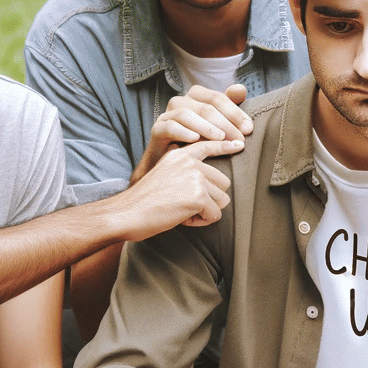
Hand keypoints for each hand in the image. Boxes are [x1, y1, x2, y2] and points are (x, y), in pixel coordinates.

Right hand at [116, 139, 231, 239]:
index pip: (208, 145)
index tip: (238, 144)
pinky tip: (183, 219)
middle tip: (185, 205)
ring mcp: (195, 178)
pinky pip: (215, 214)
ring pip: (222, 200)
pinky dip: (202, 222)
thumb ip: (184, 170)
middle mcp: (190, 162)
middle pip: (223, 182)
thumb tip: (206, 177)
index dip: (225, 146)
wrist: (128, 213)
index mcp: (180, 154)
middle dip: (210, 198)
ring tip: (182, 212)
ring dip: (206, 211)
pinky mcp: (198, 196)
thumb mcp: (164, 173)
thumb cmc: (144, 200)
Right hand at [132, 84, 251, 181]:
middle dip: (226, 123)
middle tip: (239, 139)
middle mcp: (182, 101)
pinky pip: (170, 127)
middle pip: (206, 107)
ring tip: (220, 138)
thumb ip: (230, 108)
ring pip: (188, 114)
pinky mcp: (157, 129)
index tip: (249, 129)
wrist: (171, 168)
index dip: (235, 113)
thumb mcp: (218, 127)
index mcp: (197, 96)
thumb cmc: (198, 144)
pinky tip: (195, 139)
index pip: (219, 98)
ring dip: (206, 127)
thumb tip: (241, 89)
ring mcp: (168, 114)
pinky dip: (183, 132)